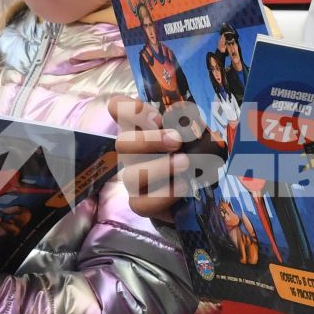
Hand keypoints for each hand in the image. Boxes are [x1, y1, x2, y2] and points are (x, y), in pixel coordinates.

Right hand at [110, 95, 221, 221]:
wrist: (192, 194)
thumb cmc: (191, 154)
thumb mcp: (194, 135)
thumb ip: (190, 126)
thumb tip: (193, 124)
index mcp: (140, 128)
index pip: (118, 108)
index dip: (130, 109)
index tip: (157, 117)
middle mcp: (131, 153)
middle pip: (122, 143)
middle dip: (150, 141)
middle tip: (177, 141)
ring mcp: (132, 179)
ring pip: (131, 175)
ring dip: (161, 168)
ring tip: (186, 164)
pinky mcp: (140, 204)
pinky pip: (143, 203)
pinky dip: (165, 194)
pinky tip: (184, 186)